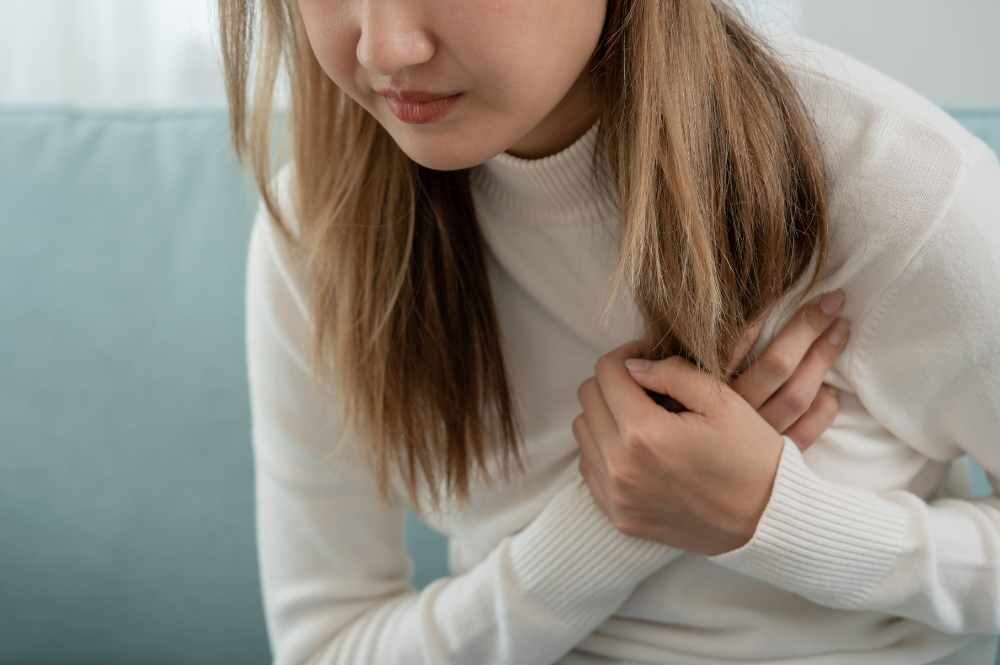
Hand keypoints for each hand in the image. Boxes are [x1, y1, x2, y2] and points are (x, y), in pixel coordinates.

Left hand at [572, 290, 850, 554]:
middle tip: (647, 386)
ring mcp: (615, 495)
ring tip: (642, 417)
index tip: (647, 357)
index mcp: (644, 433)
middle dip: (614, 383)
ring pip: (583, 431)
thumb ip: (672, 372)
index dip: (627, 356)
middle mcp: (619, 467)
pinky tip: (638, 449)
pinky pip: (589, 467)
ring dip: (606, 415)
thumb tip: (632, 366)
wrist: (767, 521)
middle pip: (589, 398)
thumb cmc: (751, 456)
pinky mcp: (617, 516)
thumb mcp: (722, 402)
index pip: (606, 373)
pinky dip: (605, 449)